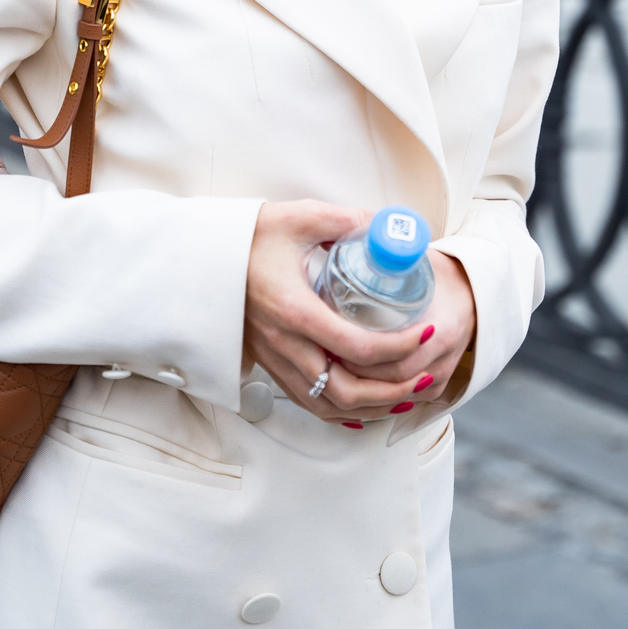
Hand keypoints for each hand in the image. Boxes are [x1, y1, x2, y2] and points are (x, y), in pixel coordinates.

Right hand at [243, 200, 476, 424]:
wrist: (200, 258)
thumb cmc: (249, 236)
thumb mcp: (300, 217)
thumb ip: (346, 221)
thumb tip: (389, 226)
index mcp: (296, 311)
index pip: (358, 346)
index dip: (400, 346)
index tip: (427, 330)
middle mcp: (285, 344)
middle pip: (348, 390)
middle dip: (395, 390)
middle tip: (428, 374)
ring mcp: (275, 360)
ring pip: (330, 405)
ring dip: (373, 406)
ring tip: (407, 393)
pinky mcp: (269, 364)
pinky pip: (309, 402)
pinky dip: (342, 410)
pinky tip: (365, 405)